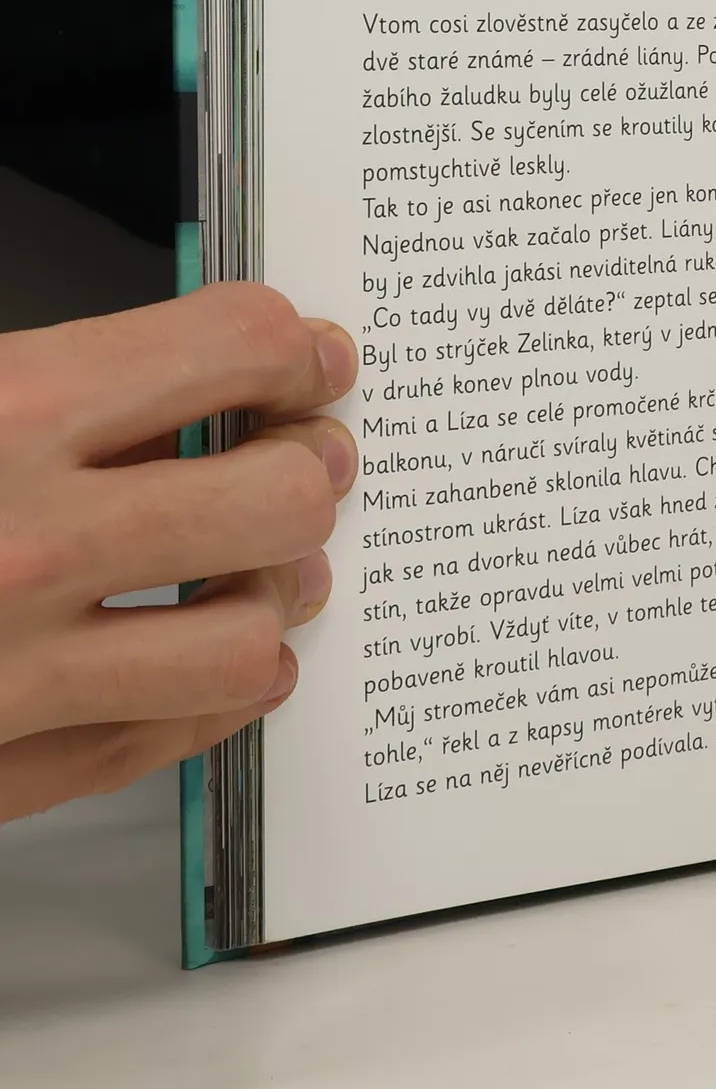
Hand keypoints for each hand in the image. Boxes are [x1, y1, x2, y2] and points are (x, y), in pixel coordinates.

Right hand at [0, 284, 357, 823]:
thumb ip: (80, 390)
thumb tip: (221, 379)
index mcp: (9, 412)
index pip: (235, 345)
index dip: (293, 349)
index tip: (311, 363)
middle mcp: (22, 540)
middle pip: (280, 498)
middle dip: (308, 473)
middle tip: (308, 464)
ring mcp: (13, 672)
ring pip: (247, 643)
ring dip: (269, 603)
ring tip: (262, 575)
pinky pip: (160, 743)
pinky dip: (204, 704)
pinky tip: (198, 666)